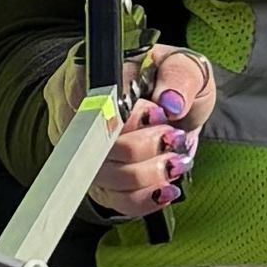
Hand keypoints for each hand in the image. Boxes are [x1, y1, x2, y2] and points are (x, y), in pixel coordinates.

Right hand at [92, 44, 216, 223]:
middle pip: (96, 143)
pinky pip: (113, 200)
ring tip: (174, 160)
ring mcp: (84, 151)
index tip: (159, 115)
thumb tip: (169, 100)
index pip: (93, 101)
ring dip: (148, 172)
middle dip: (144, 146)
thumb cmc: (177, 84)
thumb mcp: (188, 67)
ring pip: (105, 175)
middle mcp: (78, 113)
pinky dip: (144, 197)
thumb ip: (179, 75)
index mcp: (92, 74)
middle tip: (171, 136)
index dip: (128, 116)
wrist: (183, 111)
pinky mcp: (100, 181)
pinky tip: (165, 188)